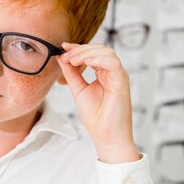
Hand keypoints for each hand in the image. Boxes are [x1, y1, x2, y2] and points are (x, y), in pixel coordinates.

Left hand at [55, 42, 139, 162]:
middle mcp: (112, 72)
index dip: (78, 48)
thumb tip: (61, 57)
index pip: (92, 53)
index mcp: (103, 73)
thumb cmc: (96, 117)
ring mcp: (118, 76)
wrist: (106, 136)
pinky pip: (112, 62)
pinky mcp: (122, 81)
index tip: (63, 47)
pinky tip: (84, 62)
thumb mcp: (78, 90)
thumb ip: (71, 74)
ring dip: (87, 52)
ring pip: (106, 52)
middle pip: (100, 49)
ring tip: (72, 59)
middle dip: (81, 49)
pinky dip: (97, 59)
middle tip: (66, 54)